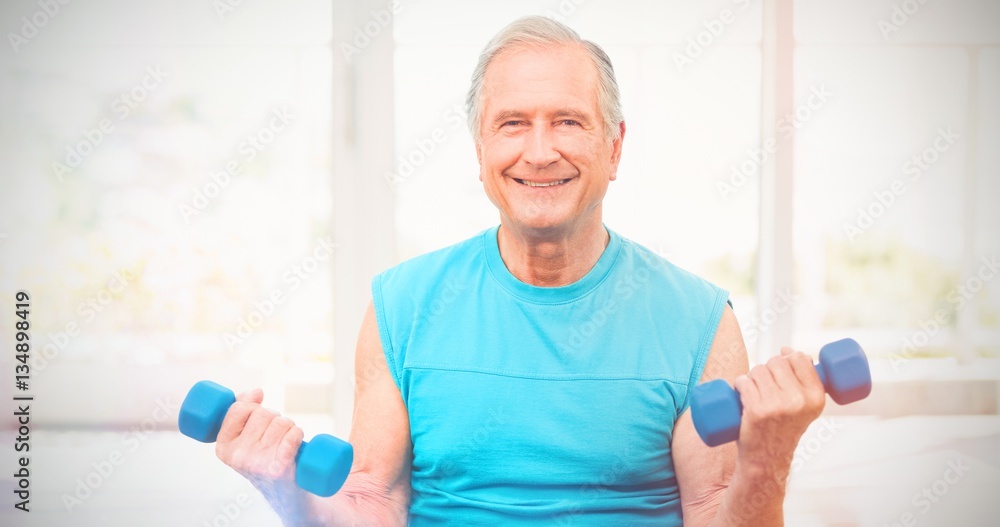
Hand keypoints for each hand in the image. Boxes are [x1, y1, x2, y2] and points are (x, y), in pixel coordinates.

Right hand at [214, 388, 304, 495]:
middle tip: (275, 433)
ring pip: (281, 422)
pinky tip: (296, 442)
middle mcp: (238, 456)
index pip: (238, 409)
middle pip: (262, 413)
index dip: (252, 405)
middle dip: (273, 416)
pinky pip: (293, 435)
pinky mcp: (279, 468)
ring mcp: (258, 463)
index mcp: (223, 447)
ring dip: (288, 426)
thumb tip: (256, 392)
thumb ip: (242, 411)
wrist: (284, 493)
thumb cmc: (264, 458)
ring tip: (285, 440)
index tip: (258, 411)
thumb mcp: (244, 438)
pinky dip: (298, 434)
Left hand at [732, 347, 825, 474]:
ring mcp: (777, 406)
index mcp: (816, 398)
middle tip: (765, 387)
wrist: (767, 459)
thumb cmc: (784, 428)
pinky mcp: (756, 410)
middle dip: (767, 369)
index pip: (800, 359)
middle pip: (777, 362)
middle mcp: (799, 401)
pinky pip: (743, 381)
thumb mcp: (804, 406)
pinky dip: (739, 384)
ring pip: (758, 370)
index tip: (781, 370)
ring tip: (755, 393)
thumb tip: (788, 350)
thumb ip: (803, 379)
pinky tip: (741, 394)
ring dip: (752, 377)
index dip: (787, 358)